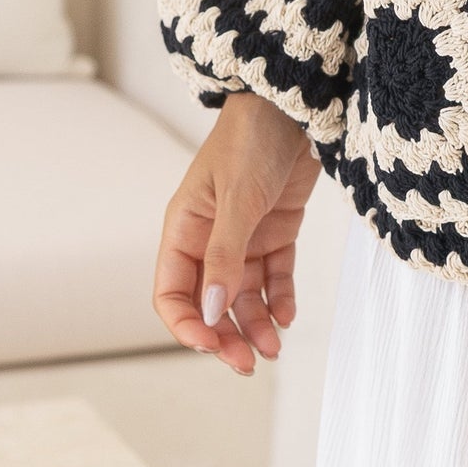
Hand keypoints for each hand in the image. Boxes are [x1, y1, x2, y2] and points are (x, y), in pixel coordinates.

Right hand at [153, 91, 319, 376]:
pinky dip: (281, 297)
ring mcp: (244, 235)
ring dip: (256, 323)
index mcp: (184, 228)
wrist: (295, 103)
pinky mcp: (277, 229)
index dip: (188, 324)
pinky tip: (289, 315)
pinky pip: (274, 275)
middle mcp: (210, 238)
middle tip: (247, 363)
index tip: (211, 346)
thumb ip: (225, 255)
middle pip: (210, 302)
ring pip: (244, 295)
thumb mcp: (237, 197)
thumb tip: (213, 312)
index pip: (172, 292)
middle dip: (226, 335)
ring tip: (274, 347)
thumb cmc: (253, 137)